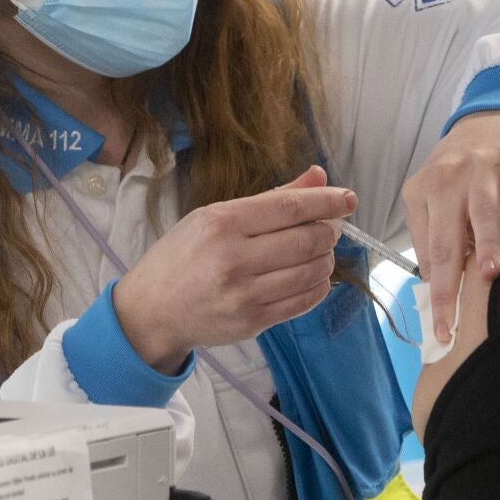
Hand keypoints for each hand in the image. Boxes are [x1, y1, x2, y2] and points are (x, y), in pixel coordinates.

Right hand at [114, 166, 354, 369]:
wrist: (151, 310)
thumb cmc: (183, 256)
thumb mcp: (214, 216)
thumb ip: (271, 198)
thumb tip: (318, 177)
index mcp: (221, 223)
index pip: (290, 207)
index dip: (327, 201)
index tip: (348, 198)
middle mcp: (233, 258)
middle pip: (308, 239)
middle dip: (329, 230)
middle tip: (329, 227)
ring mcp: (244, 294)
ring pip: (312, 271)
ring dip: (326, 258)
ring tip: (317, 251)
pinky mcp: (253, 322)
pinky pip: (304, 301)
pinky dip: (318, 285)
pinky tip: (311, 276)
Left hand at [402, 111, 499, 342]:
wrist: (490, 121)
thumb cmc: (461, 172)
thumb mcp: (436, 198)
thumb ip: (434, 237)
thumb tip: (438, 286)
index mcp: (422, 191)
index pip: (428, 249)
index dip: (436, 290)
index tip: (441, 326)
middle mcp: (448, 179)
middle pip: (446, 237)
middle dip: (451, 281)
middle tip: (454, 318)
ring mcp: (483, 168)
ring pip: (483, 211)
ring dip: (488, 244)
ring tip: (491, 274)